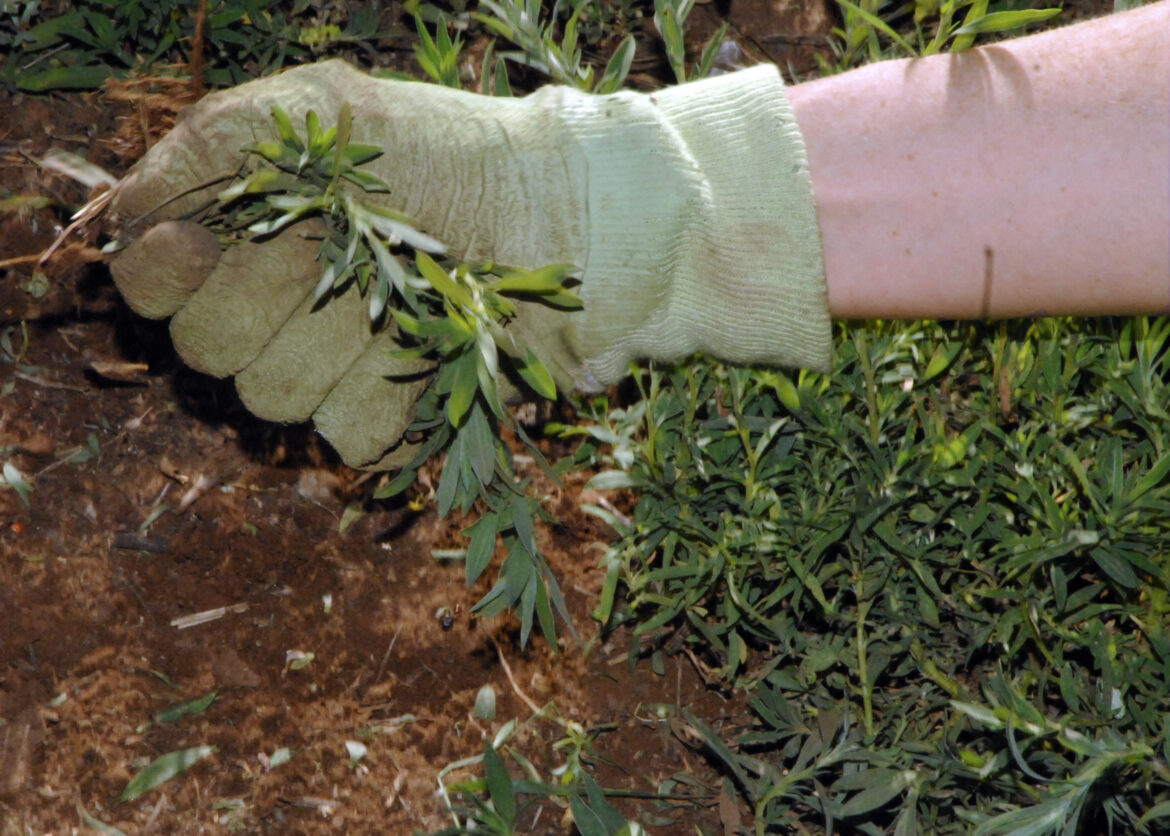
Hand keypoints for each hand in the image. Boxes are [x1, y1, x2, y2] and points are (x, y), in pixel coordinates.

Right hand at [110, 60, 829, 467]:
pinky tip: (427, 349)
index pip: (154, 286)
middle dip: (272, 297)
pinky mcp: (391, 414)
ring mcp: (332, 367)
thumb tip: (127, 209)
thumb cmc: (451, 154)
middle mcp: (276, 306)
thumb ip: (219, 141)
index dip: (170, 274)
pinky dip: (390, 394)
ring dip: (340, 342)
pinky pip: (350, 433)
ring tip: (402, 295)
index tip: (212, 241)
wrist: (565, 216)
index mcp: (248, 233)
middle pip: (209, 349)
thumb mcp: (332, 112)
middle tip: (342, 254)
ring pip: (275, 396)